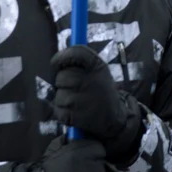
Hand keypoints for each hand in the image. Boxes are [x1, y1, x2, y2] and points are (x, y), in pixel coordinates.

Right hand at [10, 137, 107, 171]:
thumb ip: (67, 139)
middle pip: (101, 167)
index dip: (95, 153)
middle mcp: (86, 167)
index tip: (91, 157)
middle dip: (94, 170)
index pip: (99, 149)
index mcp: (79, 153)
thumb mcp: (55, 148)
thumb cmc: (47, 170)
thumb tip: (77, 133)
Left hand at [51, 45, 141, 161]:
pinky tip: (76, 111)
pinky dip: (63, 112)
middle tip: (76, 88)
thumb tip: (57, 59)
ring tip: (79, 101)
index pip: (74, 53)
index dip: (61, 58)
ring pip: (57, 94)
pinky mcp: (72, 115)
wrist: (113, 117)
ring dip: (63, 98)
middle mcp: (87, 80)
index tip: (57, 64)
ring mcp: (78, 99)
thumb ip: (80, 60)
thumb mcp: (98, 69)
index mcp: (96, 65)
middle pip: (61, 76)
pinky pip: (57, 109)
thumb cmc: (101, 90)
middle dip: (64, 82)